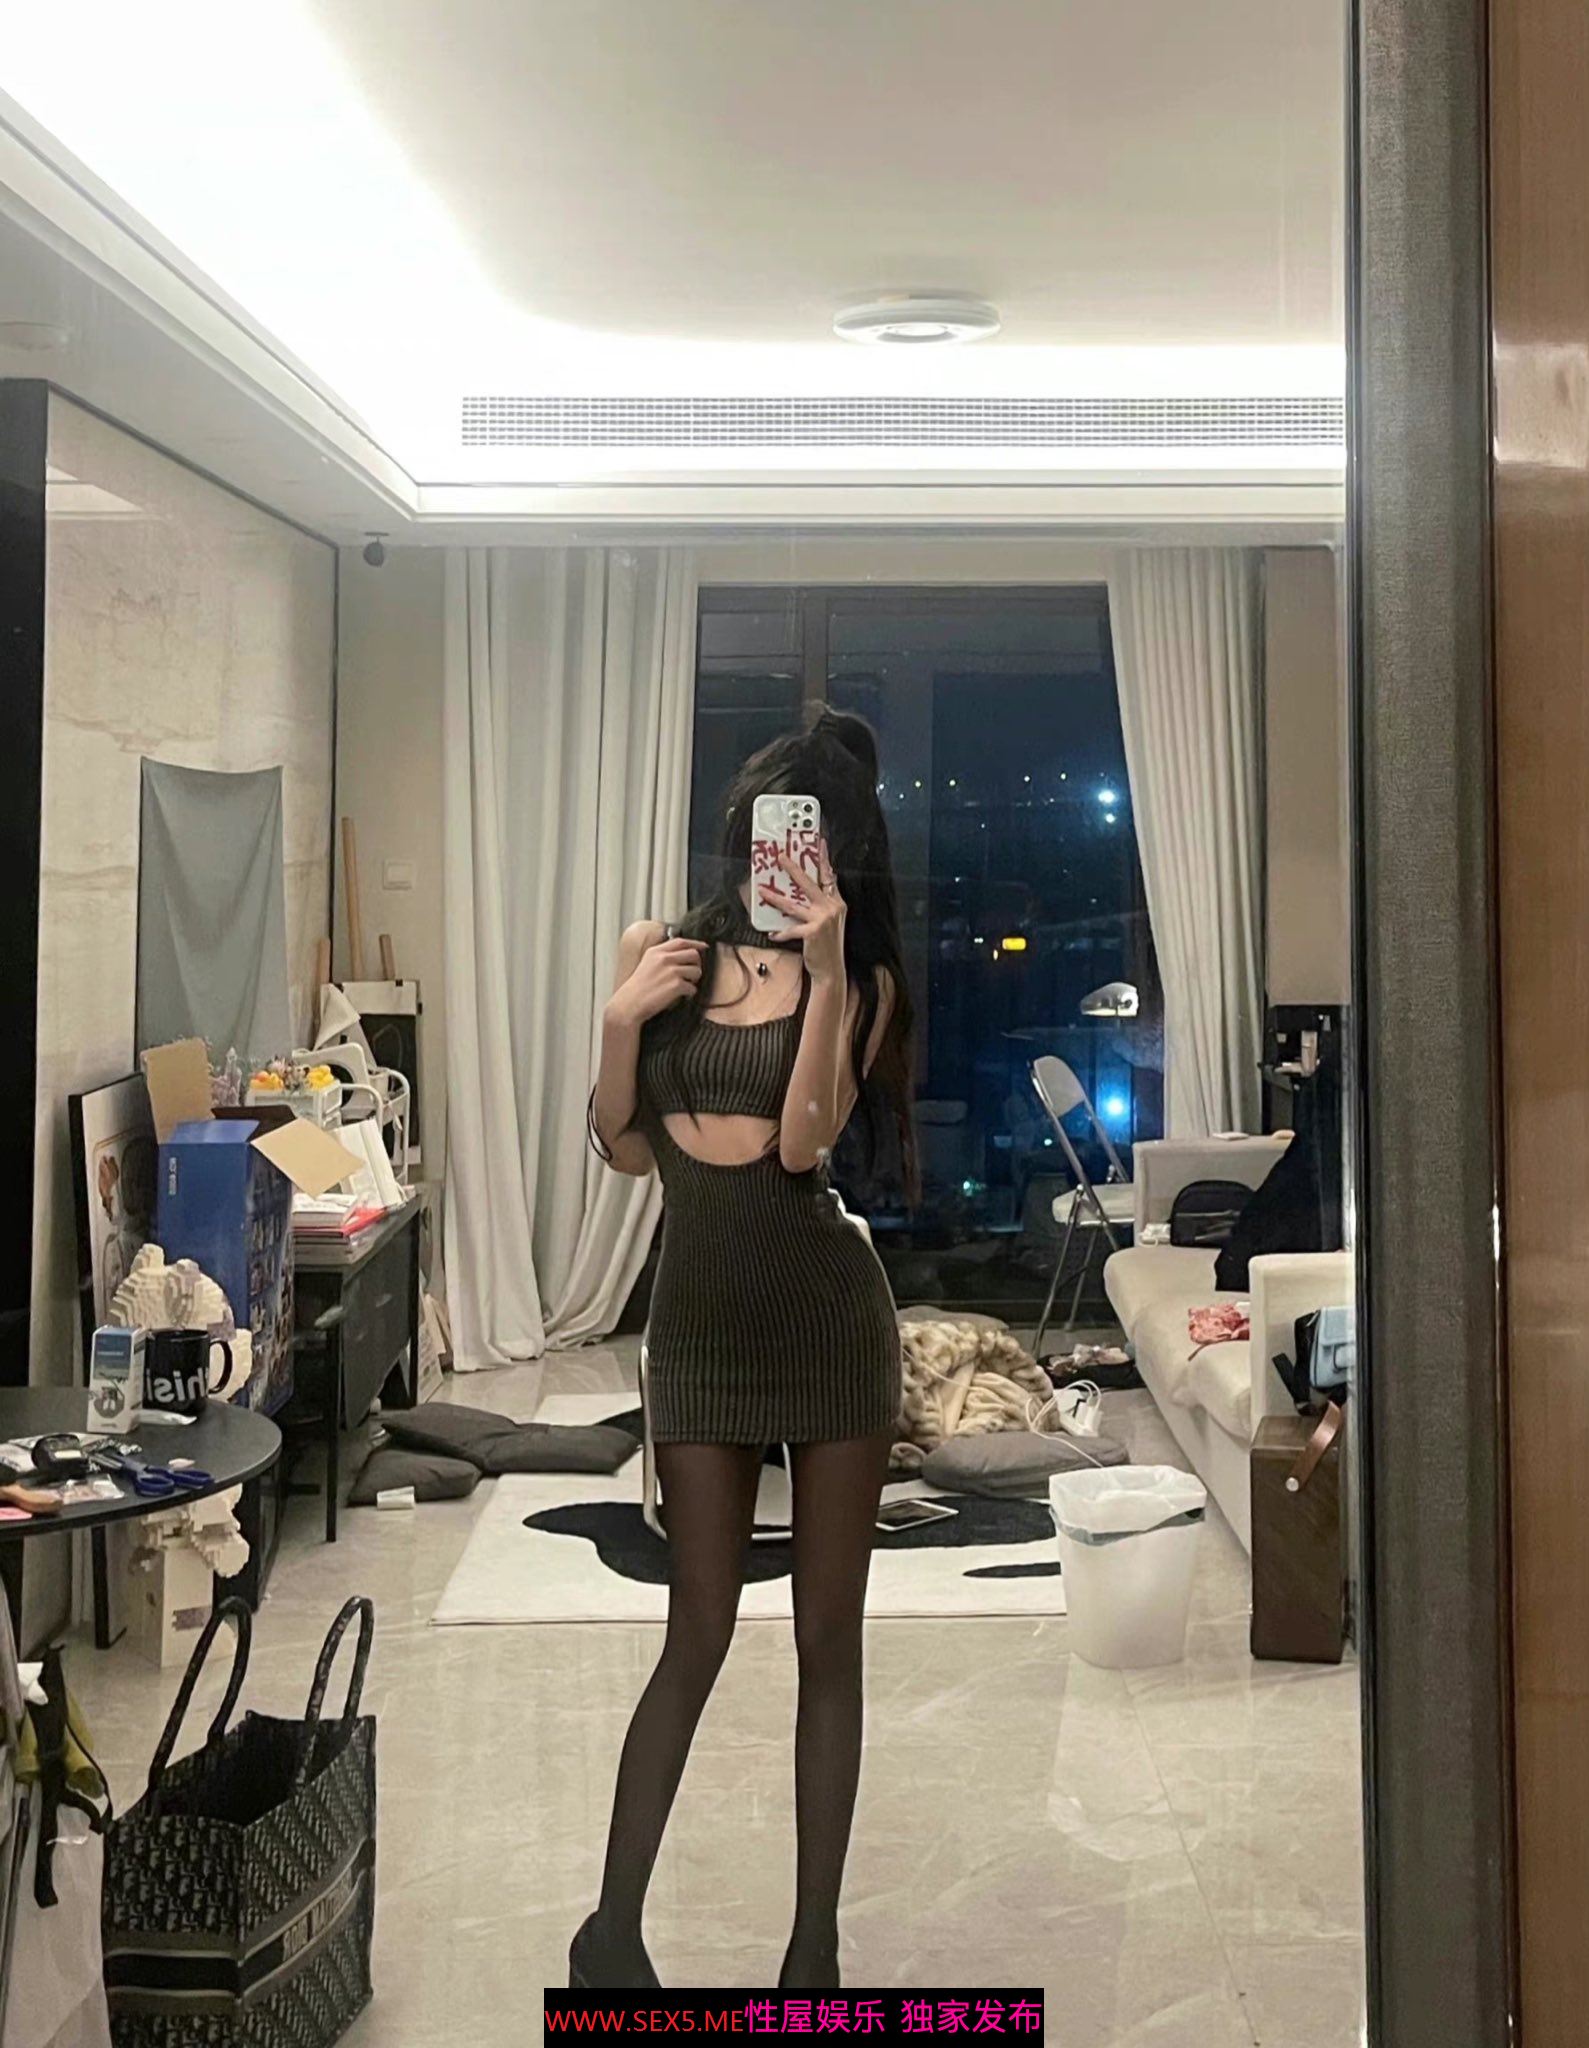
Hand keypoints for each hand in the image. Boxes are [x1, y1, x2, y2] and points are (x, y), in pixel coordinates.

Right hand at [607, 937, 704, 1025]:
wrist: (630, 1004)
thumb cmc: (638, 988)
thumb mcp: (646, 964)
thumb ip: (662, 957)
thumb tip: (683, 955)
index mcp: (656, 951)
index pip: (681, 942)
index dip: (695, 943)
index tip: (704, 947)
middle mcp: (664, 958)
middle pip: (693, 954)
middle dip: (696, 964)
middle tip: (691, 974)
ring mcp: (671, 971)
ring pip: (696, 971)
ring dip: (694, 980)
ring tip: (685, 986)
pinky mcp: (676, 985)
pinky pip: (693, 988)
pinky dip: (689, 993)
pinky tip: (681, 996)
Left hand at [761, 843, 845, 985]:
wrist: (831, 969)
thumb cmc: (827, 946)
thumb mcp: (828, 922)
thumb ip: (819, 907)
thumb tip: (800, 896)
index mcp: (836, 903)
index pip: (829, 877)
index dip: (824, 859)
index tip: (820, 843)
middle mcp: (831, 907)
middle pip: (809, 883)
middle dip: (793, 868)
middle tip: (781, 857)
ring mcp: (822, 919)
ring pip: (793, 904)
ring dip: (775, 898)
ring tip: (762, 890)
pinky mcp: (812, 931)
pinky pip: (790, 929)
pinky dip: (781, 933)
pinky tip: (773, 934)